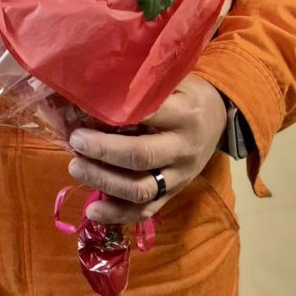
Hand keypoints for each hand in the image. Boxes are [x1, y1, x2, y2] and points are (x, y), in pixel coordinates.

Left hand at [67, 74, 227, 223]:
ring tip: (76, 167)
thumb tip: (97, 87)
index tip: (86, 110)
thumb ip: (144, 88)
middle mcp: (183, 148)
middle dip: (103, 151)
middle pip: (140, 156)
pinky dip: (118, 214)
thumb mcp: (172, 81)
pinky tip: (93, 210)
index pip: (147, 116)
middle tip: (76, 141)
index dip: (114, 115)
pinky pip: (146, 210)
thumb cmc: (186, 94)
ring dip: (104, 182)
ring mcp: (180, 176)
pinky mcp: (174, 194)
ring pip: (140, 189)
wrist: (219, 118)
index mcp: (183, 115)